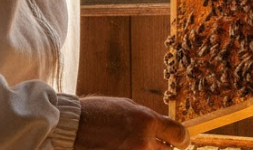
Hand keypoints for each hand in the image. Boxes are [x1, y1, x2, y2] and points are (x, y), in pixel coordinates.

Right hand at [74, 97, 188, 149]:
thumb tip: (159, 127)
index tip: (181, 141)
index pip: (178, 134)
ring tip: (125, 143)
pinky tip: (117, 146)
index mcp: (148, 122)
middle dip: (160, 147)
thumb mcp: (126, 107)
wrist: (71, 127)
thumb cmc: (96, 113)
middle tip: (147, 143)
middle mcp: (143, 142)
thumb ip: (146, 119)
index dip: (181, 138)